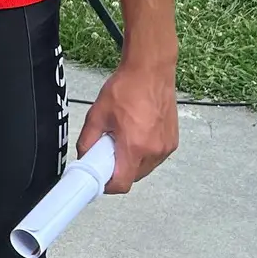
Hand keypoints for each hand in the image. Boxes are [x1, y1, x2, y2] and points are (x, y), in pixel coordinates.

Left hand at [77, 61, 178, 194]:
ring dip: (130, 162)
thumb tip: (84, 157)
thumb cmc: (126, 88)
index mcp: (134, 146)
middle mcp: (154, 150)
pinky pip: (154, 158)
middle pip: (132, 177)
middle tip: (106, 152)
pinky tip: (135, 135)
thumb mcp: (97, 114)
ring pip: (144, 169)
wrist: (150, 72)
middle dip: (117, 169)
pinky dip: (143, 153)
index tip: (99, 179)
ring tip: (122, 139)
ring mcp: (166, 147)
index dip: (107, 186)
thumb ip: (88, 140)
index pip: (122, 183)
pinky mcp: (172, 142)